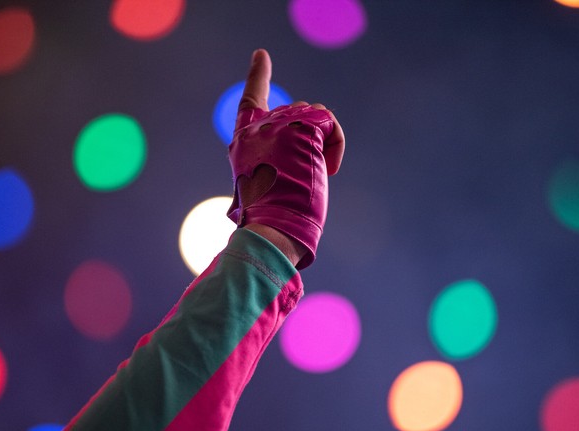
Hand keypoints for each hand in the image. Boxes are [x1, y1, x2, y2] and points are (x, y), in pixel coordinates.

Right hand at [228, 49, 344, 268]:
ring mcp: (278, 125)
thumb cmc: (269, 219)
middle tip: (309, 172)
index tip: (262, 56)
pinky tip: (328, 168)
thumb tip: (286, 167)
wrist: (274, 227)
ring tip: (317, 171)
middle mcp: (257, 128)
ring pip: (314, 115)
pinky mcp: (300, 127)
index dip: (258, 76)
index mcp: (243, 142)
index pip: (252, 101)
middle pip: (294, 113)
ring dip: (321, 143)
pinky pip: (328, 122)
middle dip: (309, 139)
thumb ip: (270, 163)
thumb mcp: (261, 187)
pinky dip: (335, 145)